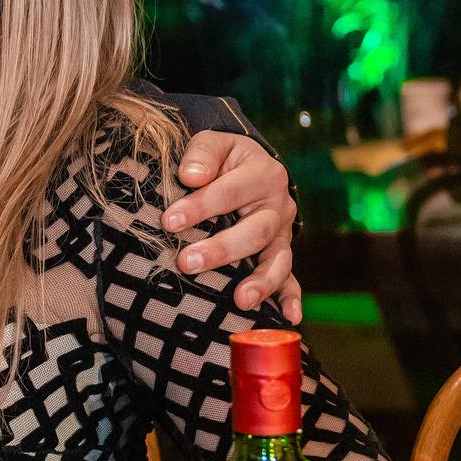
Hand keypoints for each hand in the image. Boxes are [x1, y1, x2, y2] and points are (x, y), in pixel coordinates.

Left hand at [165, 130, 300, 322]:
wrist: (244, 165)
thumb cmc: (221, 158)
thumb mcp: (213, 143)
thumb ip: (202, 154)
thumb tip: (191, 176)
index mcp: (263, 173)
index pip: (228, 192)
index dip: (199, 207)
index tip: (169, 222)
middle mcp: (279, 205)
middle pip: (254, 232)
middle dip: (220, 249)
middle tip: (187, 263)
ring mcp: (283, 233)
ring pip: (277, 259)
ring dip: (260, 281)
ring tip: (240, 300)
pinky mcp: (281, 253)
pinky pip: (291, 278)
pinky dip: (291, 298)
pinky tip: (289, 317)